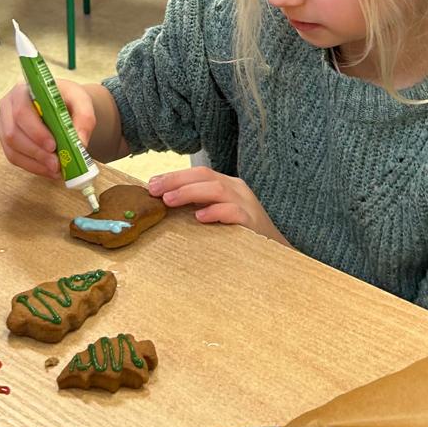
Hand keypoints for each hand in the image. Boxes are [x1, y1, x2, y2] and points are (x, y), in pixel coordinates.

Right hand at [0, 79, 95, 177]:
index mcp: (22, 91)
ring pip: (12, 149)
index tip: (53, 146)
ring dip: (35, 163)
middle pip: (13, 133)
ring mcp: (3, 124)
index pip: (21, 111)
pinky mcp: (6, 140)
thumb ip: (85, 118)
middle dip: (36, 152)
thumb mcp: (81, 101)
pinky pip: (14, 158)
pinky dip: (33, 167)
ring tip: (56, 169)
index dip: (35, 131)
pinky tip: (48, 170)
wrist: (61, 104)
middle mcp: (7, 106)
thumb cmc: (67, 99)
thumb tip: (80, 143)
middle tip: (57, 164)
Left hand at [147, 167, 288, 241]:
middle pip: (205, 176)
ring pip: (217, 189)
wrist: (276, 253)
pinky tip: (200, 217)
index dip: (174, 176)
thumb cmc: (241, 234)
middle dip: (176, 181)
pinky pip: (234, 212)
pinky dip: (216, 212)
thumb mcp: (219, 214)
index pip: (198, 173)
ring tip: (169, 200)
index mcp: (228, 185)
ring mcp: (247, 204)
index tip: (151, 184)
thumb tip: (164, 203)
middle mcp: (238, 189)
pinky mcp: (253, 223)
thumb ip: (198, 206)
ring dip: (190, 193)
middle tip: (153, 190)